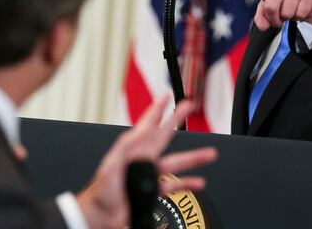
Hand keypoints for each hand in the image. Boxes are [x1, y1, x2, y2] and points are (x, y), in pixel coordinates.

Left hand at [76, 93, 217, 228]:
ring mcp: (149, 175)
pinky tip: (199, 182)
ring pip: (175, 162)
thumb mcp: (112, 165)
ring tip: (210, 153)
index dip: (157, 109)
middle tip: (188, 106)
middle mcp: (142, 159)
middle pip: (164, 135)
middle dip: (176, 120)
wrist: (101, 215)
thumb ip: (128, 147)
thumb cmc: (101, 191)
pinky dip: (187, 184)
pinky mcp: (153, 191)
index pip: (147, 124)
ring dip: (193, 158)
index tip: (166, 96)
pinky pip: (174, 186)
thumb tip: (143, 132)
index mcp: (131, 149)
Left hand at [242, 0, 311, 29]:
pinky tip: (299, 8)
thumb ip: (261, 17)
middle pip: (271, 8)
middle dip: (273, 18)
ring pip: (287, 13)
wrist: (306, 0)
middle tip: (277, 18)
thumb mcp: (268, 9)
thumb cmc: (283, 1)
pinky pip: (300, 14)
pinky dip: (299, 17)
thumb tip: (263, 26)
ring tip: (289, 10)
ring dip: (288, 17)